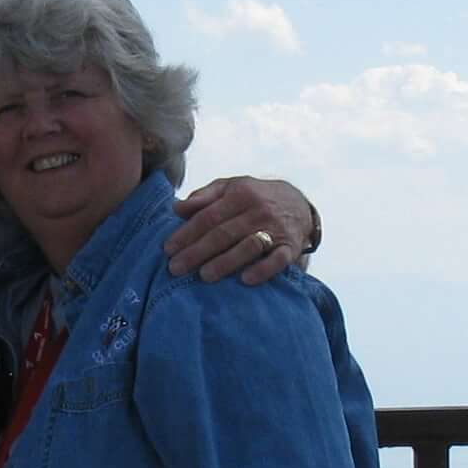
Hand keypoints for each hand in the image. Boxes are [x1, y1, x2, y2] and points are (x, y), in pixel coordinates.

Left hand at [166, 176, 314, 286]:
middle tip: (176, 268)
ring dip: (225, 262)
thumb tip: (177, 209)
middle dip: (197, 251)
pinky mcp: (291, 247)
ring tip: (204, 276)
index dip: (187, 233)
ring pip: (248, 246)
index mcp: (240, 194)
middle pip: (223, 233)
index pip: (208, 216)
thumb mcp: (231, 187)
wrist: (299, 203)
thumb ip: (204, 197)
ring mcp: (275, 229)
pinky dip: (262, 270)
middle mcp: (258, 210)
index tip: (168, 249)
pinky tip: (245, 280)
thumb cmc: (255, 197)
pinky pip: (277, 260)